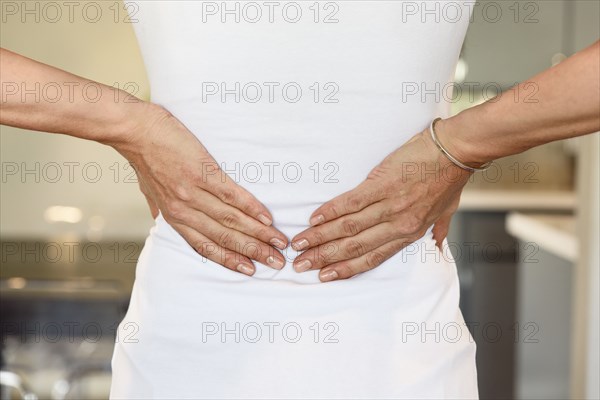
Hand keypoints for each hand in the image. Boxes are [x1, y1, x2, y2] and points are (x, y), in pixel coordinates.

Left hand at [114, 103, 287, 275]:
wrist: (134, 130)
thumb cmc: (142, 157)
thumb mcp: (148, 189)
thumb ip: (158, 207)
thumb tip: (160, 217)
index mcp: (174, 216)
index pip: (205, 247)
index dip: (230, 260)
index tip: (250, 270)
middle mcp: (184, 210)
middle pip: (225, 238)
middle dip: (254, 252)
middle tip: (277, 262)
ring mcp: (194, 192)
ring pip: (232, 220)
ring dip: (259, 233)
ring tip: (279, 242)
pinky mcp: (203, 172)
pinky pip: (232, 195)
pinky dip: (251, 208)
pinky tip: (267, 217)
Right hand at [290, 128, 470, 281]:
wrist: (456, 150)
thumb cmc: (451, 178)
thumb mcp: (448, 211)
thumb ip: (439, 230)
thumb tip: (437, 246)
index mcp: (410, 233)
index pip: (372, 258)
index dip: (346, 269)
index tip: (324, 276)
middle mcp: (398, 224)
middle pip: (354, 246)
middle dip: (324, 258)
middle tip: (300, 265)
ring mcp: (389, 205)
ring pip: (348, 228)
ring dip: (320, 237)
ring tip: (299, 244)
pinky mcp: (382, 184)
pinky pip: (350, 203)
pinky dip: (330, 212)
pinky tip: (313, 219)